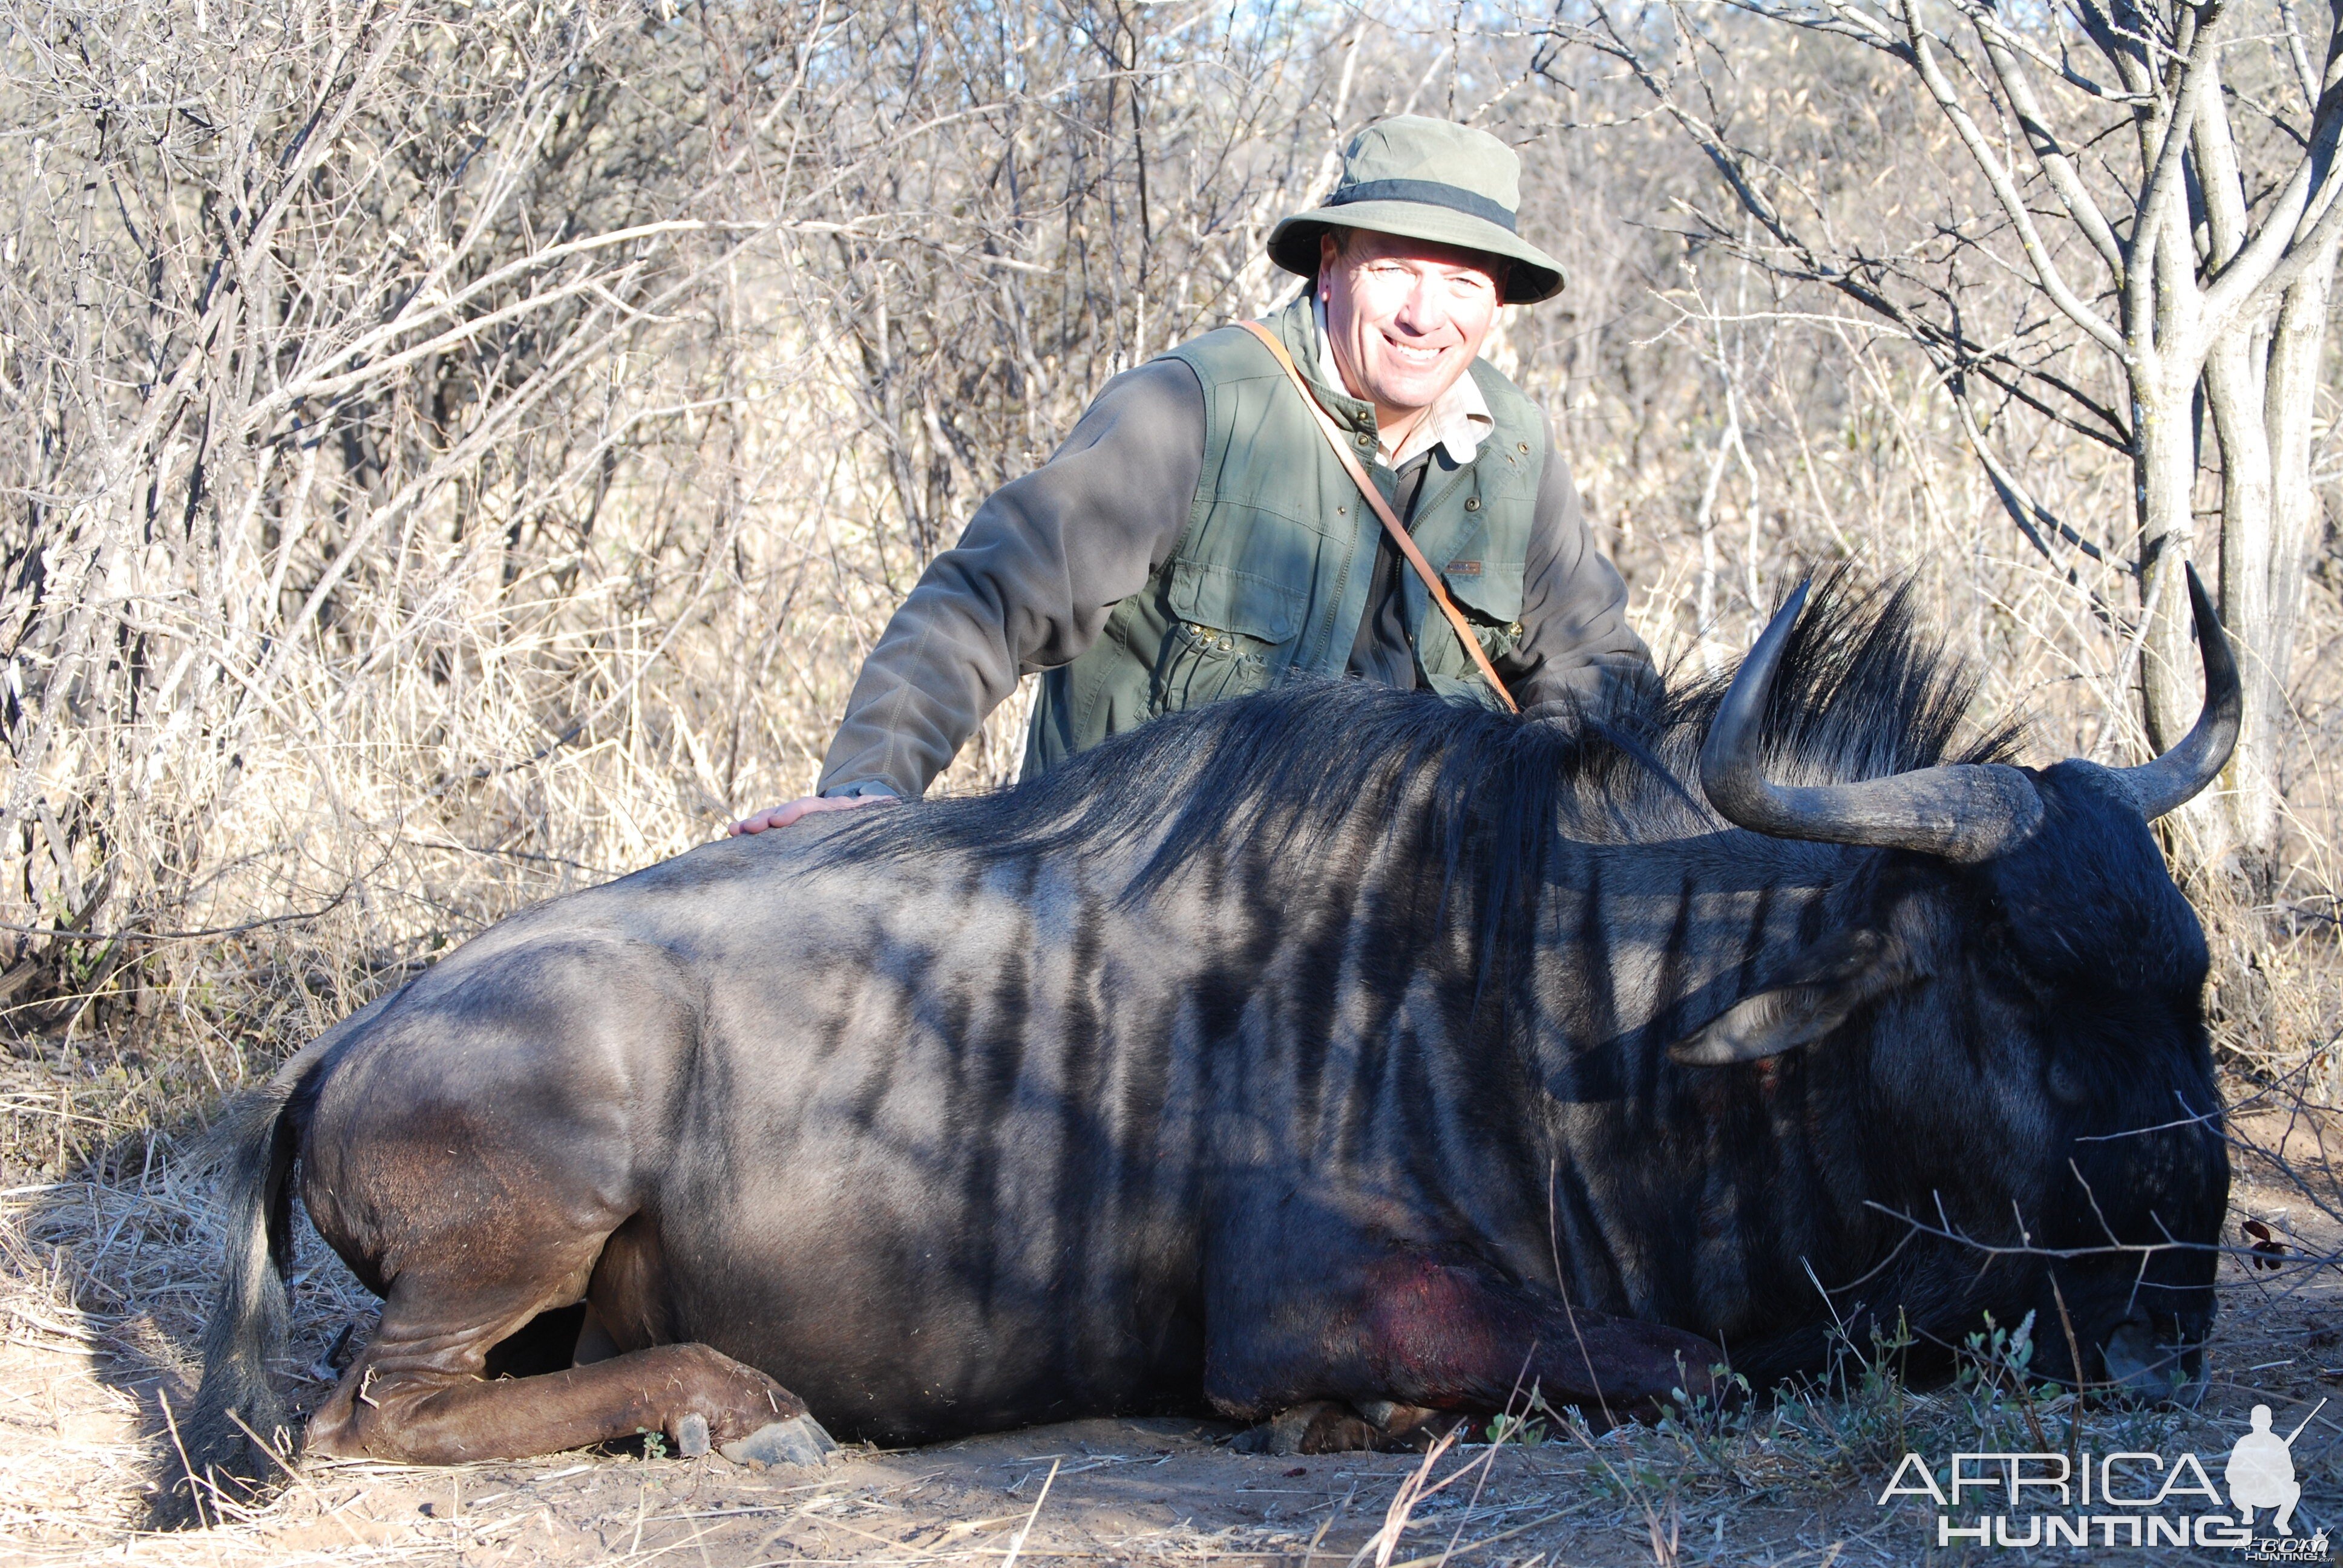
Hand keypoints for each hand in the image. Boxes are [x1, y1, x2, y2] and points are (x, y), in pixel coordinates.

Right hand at [727, 794, 896, 835]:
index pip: (810, 809)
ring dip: (753, 825)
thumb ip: (883, 807)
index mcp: (831, 809)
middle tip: (749, 828)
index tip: (779, 821)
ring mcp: (798, 820)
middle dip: (766, 819)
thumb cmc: (872, 818)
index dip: (794, 813)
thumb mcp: (881, 811)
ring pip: (772, 819)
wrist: (862, 811)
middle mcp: (811, 811)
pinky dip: (750, 831)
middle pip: (785, 812)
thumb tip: (892, 801)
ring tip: (735, 831)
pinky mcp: (790, 832)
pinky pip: (768, 831)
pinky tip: (732, 834)